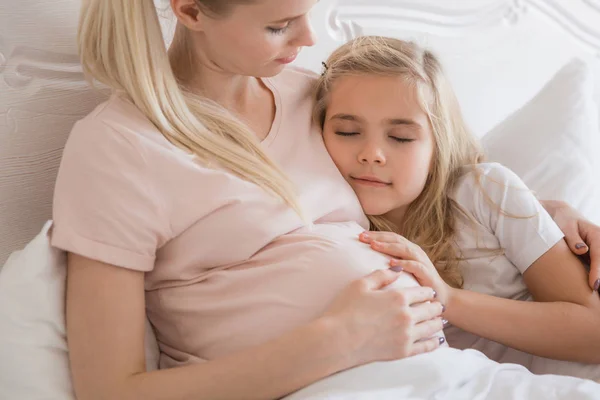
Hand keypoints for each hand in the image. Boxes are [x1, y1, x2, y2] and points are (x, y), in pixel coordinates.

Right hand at [322, 269, 444, 365]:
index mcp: (398, 297)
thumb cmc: (345, 309)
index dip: (428, 291)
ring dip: (437, 323)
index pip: (422, 292)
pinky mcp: (402, 352)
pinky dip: (434, 342)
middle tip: (438, 306)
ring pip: (432, 328)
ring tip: (439, 321)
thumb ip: (382, 275)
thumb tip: (398, 269)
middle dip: (435, 306)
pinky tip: (437, 340)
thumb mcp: (361, 285)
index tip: (429, 293)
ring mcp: (406, 335)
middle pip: (431, 310)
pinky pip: (426, 347)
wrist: (337, 339)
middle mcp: (407, 316)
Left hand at [359, 231, 453, 305]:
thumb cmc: (417, 284)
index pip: (390, 237)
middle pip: (395, 239)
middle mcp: (414, 252)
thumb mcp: (400, 271)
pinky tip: (392, 263)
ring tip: (374, 245)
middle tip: (362, 237)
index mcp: (407, 250)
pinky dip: (404, 263)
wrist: (440, 298)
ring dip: (388, 246)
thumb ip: (389, 263)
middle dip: (378, 237)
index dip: (375, 234)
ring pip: (404, 249)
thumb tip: (366, 259)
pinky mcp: (427, 274)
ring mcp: (421, 261)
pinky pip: (415, 266)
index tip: (359, 235)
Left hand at [541, 200, 599, 290]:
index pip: (599, 256)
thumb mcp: (565, 226)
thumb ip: (573, 238)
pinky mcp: (595, 256)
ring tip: (595, 297)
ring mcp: (599, 250)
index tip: (593, 285)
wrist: (561, 215)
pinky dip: (596, 275)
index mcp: (596, 235)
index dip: (597, 272)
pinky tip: (594, 290)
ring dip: (599, 278)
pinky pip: (597, 265)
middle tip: (597, 297)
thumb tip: (582, 250)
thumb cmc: (562, 221)